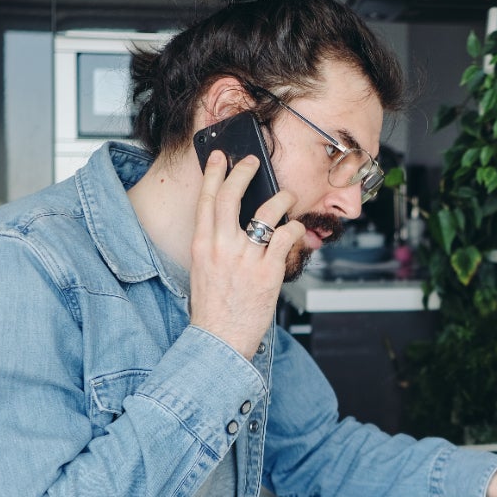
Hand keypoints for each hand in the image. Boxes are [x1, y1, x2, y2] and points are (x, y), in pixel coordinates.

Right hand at [188, 151, 304, 357]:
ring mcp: (246, 258)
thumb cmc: (214, 308)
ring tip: (287, 195)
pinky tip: (295, 228)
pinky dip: (294, 228)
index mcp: (202, 245)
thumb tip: (232, 223)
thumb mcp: (203, 270)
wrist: (220, 339)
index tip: (220, 157)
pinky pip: (285, 237)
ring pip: (266, 212)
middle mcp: (222, 247)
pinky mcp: (268, 271)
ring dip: (280, 198)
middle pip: (231, 196)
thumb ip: (215, 245)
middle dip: (243, 172)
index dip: (213, 174)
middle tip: (253, 161)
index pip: (206, 200)